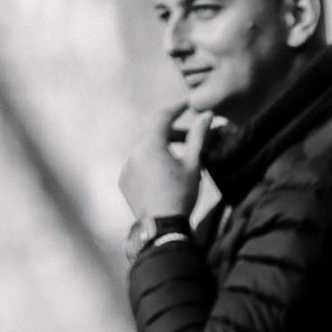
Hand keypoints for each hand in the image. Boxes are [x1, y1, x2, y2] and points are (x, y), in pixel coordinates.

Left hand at [118, 103, 212, 218]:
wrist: (162, 227)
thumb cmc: (181, 195)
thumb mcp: (193, 164)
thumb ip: (198, 136)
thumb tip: (206, 115)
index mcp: (151, 144)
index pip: (163, 116)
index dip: (177, 107)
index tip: (189, 104)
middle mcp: (134, 152)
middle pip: (154, 134)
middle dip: (173, 133)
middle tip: (192, 139)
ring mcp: (127, 167)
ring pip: (146, 150)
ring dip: (161, 149)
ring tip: (179, 161)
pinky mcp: (124, 181)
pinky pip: (138, 165)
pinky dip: (151, 164)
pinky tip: (164, 176)